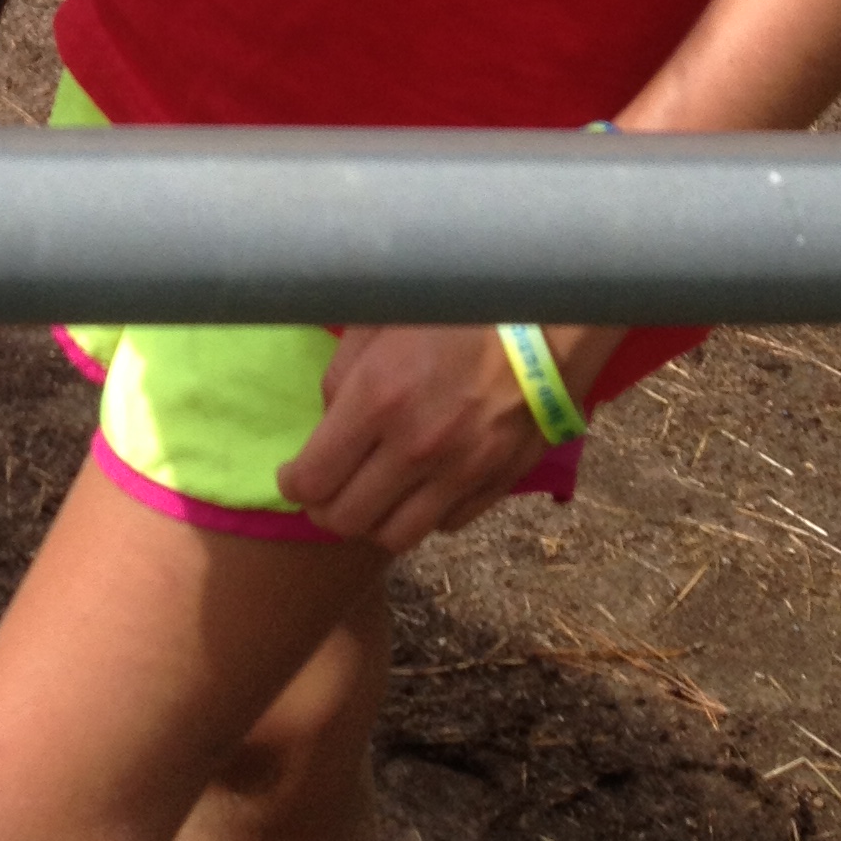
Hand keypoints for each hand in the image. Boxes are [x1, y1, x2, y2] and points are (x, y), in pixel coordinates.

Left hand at [274, 322, 622, 555]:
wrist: (547, 315)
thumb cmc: (456, 303)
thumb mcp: (381, 317)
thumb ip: (343, 373)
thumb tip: (328, 419)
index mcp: (377, 399)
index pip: (313, 479)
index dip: (293, 483)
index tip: (293, 474)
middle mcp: (415, 448)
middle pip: (347, 520)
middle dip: (324, 509)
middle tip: (323, 490)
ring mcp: (460, 473)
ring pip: (396, 536)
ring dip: (373, 522)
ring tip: (368, 496)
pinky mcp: (498, 483)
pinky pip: (446, 525)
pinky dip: (424, 514)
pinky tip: (419, 487)